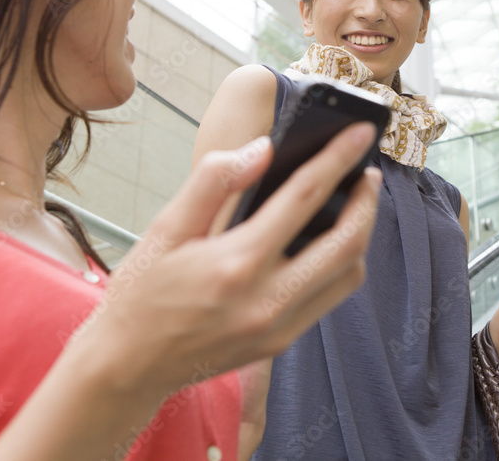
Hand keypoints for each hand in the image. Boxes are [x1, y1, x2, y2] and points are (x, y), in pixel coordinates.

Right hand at [72, 122, 381, 400]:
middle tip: (368, 171)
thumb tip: (263, 149)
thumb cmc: (143, 292)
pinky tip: (329, 242)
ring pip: (349, 274)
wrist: (129, 365)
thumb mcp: (165, 228)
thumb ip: (214, 181)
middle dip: (367, 200)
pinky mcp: (282, 341)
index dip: (337, 159)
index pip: (305, 197)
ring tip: (354, 205)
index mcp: (237, 262)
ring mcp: (280, 326)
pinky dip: (342, 264)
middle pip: (347, 241)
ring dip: (361, 234)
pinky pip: (331, 297)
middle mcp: (267, 298)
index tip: (360, 133)